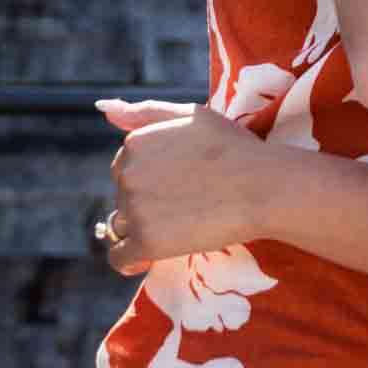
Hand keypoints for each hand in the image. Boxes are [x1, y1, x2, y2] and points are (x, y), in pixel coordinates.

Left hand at [96, 100, 271, 274]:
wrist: (264, 186)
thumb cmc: (236, 148)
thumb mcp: (193, 116)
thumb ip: (146, 111)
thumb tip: (102, 108)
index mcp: (136, 143)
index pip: (128, 168)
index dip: (156, 178)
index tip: (184, 183)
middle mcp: (127, 173)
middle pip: (125, 196)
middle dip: (149, 201)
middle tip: (191, 202)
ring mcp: (134, 208)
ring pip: (125, 225)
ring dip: (147, 227)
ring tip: (184, 225)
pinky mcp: (146, 241)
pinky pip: (120, 257)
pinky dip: (132, 259)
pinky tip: (151, 257)